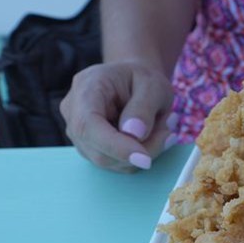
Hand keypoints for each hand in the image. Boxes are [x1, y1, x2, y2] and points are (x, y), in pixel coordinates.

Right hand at [60, 61, 176, 172]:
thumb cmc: (142, 79)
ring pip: (112, 162)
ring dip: (145, 152)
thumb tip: (134, 134)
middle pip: (99, 151)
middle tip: (169, 133)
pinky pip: (119, 164)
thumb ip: (143, 107)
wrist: (134, 82)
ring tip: (164, 127)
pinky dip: (141, 156)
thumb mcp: (152, 84)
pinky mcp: (92, 149)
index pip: (88, 126)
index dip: (115, 146)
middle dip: (141, 150)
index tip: (145, 159)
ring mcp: (80, 134)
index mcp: (85, 88)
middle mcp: (74, 113)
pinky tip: (155, 135)